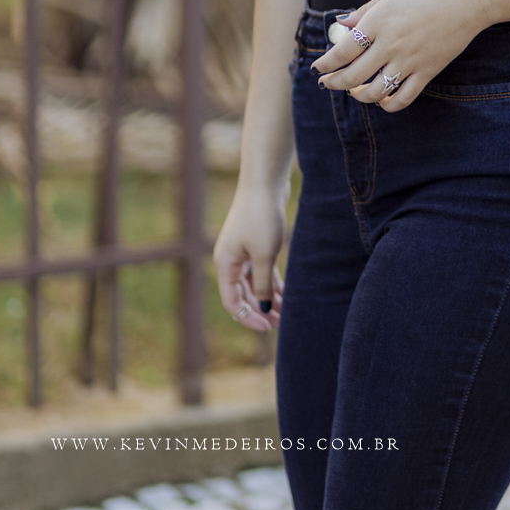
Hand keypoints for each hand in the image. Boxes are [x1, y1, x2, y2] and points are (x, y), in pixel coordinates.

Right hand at [213, 187, 285, 330]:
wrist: (265, 182)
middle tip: (280, 324)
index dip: (249, 318)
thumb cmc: (262, 217)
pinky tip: (284, 293)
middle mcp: (230, 259)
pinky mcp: (254, 242)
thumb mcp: (264, 255)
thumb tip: (263, 308)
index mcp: (225, 264)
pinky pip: (261, 270)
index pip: (233, 302)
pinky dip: (271, 282)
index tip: (268, 328)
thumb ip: (263, 284)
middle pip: (243, 294)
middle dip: (260, 310)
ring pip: (254, 283)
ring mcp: (242, 251)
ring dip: (267, 298)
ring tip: (284, 313)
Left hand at [311, 0, 489, 111]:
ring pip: (374, 92)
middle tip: (328, 82)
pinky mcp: (428, 71)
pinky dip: (388, 104)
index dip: (326, 64)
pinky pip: (403, 98)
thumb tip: (341, 26)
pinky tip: (381, 99)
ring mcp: (410, 61)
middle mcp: (391, 44)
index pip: (342, 52)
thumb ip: (365, 12)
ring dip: (358, 95)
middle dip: (334, 83)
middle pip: (353, 77)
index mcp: (379, 21)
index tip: (319, 67)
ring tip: (354, 91)